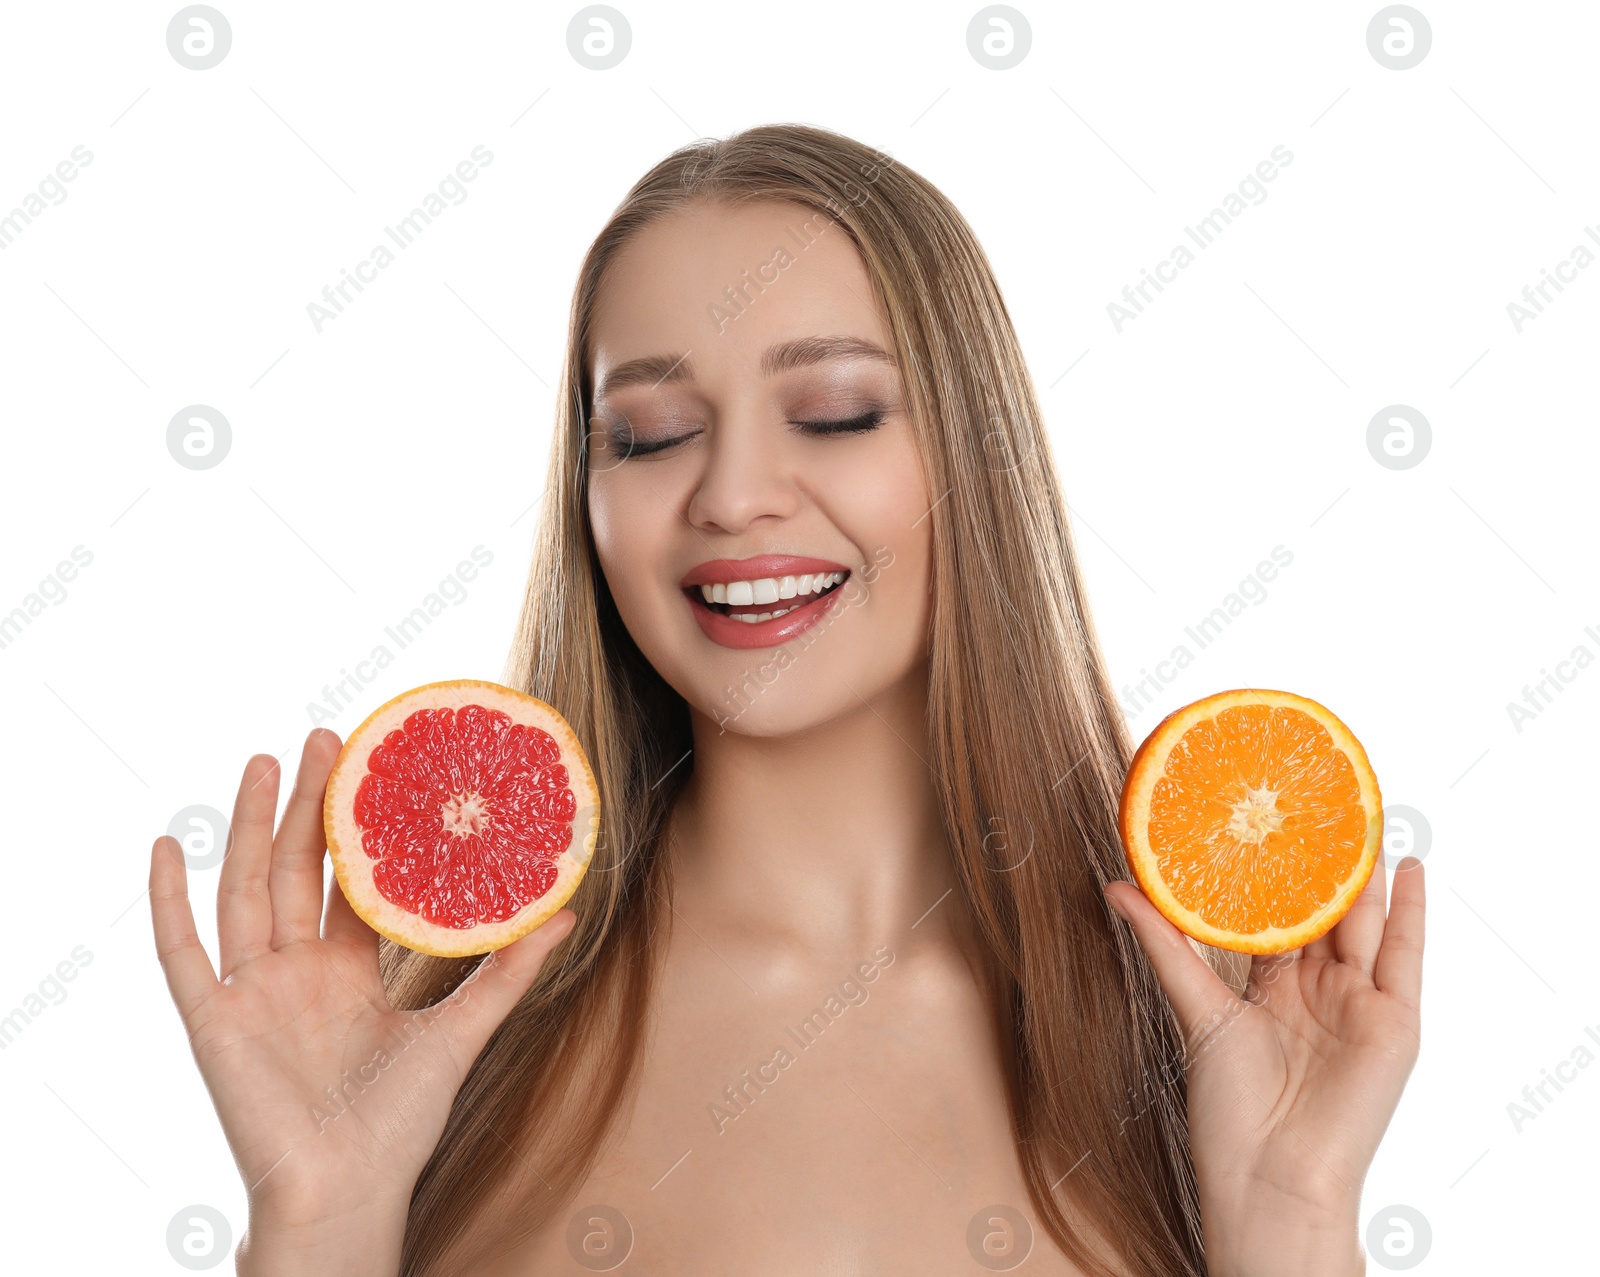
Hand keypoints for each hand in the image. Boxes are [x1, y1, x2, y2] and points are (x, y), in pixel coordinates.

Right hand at [149, 729, 575, 1240]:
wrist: (348, 1193)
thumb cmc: (399, 1126)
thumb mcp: (461, 1032)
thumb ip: (509, 972)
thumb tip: (568, 912)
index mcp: (350, 970)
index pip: (351, 880)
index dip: (360, 826)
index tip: (374, 766)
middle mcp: (298, 970)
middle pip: (298, 868)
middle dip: (309, 804)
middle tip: (323, 738)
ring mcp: (252, 991)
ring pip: (245, 889)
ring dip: (250, 826)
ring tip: (262, 762)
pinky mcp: (212, 1019)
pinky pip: (181, 951)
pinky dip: (169, 900)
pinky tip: (167, 845)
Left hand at [1104, 856, 1424, 1275]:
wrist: (1271, 1173)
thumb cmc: (1229, 1108)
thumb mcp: (1195, 1009)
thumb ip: (1164, 944)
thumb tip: (1116, 886)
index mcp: (1272, 991)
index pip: (1276, 917)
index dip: (1273, 872)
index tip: (1263, 819)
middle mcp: (1318, 992)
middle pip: (1324, 914)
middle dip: (1323, 863)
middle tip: (1316, 801)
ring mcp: (1358, 1005)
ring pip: (1364, 925)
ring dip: (1366, 874)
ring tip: (1363, 815)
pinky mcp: (1394, 1022)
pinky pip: (1407, 957)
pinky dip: (1412, 912)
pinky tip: (1412, 869)